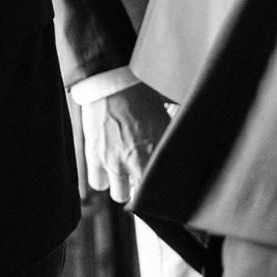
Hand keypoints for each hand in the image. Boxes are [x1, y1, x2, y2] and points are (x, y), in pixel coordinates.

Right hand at [79, 81, 171, 203]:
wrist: (109, 81)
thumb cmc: (138, 92)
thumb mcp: (163, 114)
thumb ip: (169, 136)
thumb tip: (181, 141)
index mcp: (159, 149)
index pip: (166, 182)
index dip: (166, 188)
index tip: (165, 186)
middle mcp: (138, 160)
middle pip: (144, 195)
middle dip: (145, 190)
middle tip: (144, 180)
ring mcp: (115, 162)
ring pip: (120, 195)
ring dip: (123, 187)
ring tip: (124, 175)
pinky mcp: (95, 157)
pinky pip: (98, 183)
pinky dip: (103, 179)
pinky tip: (107, 170)